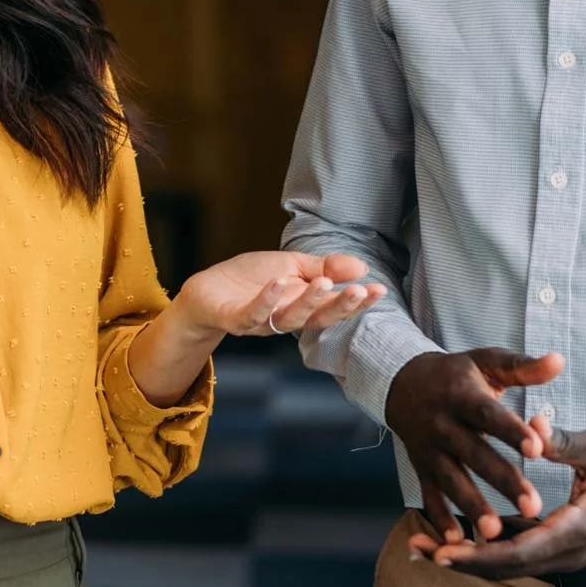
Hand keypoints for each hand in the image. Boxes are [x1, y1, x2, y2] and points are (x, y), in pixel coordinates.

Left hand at [177, 251, 385, 337]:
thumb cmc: (251, 280)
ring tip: (323, 283)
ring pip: (290, 318)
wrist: (207, 290)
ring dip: (308, 302)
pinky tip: (279, 283)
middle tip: (358, 290)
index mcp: (303, 306)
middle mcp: (286, 318)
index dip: (357, 302)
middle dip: (340, 306)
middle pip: (318, 318)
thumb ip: (325, 267)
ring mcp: (261, 320)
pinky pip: (253, 314)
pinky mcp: (235, 318)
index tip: (379, 290)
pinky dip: (266, 300)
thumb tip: (362, 267)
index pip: (335, 307)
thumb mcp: (292, 266)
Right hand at [385, 348, 564, 543]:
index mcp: (462, 395)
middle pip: (474, 454)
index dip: (511, 431)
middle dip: (503, 481)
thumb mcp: (486, 362)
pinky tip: (458, 541)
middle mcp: (443, 423)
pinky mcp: (421, 467)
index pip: (488, 414)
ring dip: (472, 506)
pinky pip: (430, 495)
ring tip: (496, 534)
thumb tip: (558, 361)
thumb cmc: (457, 374)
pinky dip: (441, 518)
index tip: (537, 448)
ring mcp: (429, 448)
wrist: (403, 383)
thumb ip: (522, 368)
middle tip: (534, 506)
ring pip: (452, 480)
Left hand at [409, 425, 585, 578]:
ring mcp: (567, 552)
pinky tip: (461, 538)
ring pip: (511, 562)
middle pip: (506, 566)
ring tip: (426, 547)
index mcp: (576, 531)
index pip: (518, 552)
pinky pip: (521, 550)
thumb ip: (562, 440)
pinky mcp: (564, 543)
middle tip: (418, 551)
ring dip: (471, 556)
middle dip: (462, 561)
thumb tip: (528, 423)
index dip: (477, 554)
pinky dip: (490, 546)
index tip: (442, 552)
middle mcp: (568, 552)